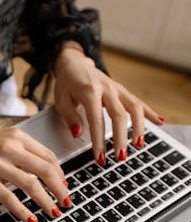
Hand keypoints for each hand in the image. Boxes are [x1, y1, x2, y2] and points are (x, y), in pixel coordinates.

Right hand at [0, 128, 70, 221]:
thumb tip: (40, 170)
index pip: (48, 156)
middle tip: (66, 200)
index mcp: (15, 136)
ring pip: (32, 186)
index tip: (64, 184)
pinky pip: (10, 199)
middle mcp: (9, 148)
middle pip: (45, 171)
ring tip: (53, 211)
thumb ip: (20, 149)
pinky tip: (30, 218)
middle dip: (60, 189)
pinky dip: (24, 211)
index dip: (60, 173)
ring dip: (47, 202)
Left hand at [53, 44, 164, 163]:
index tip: (100, 157)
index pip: (96, 120)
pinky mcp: (123, 90)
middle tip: (121, 157)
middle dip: (121, 138)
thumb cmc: (67, 84)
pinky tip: (160, 122)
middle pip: (119, 115)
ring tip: (138, 145)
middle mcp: (106, 89)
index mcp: (89, 91)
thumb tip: (78, 134)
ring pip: (134, 107)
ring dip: (139, 127)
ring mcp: (117, 89)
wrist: (75, 64)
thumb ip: (70, 117)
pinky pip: (139, 101)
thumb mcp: (61, 99)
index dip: (99, 141)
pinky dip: (150, 112)